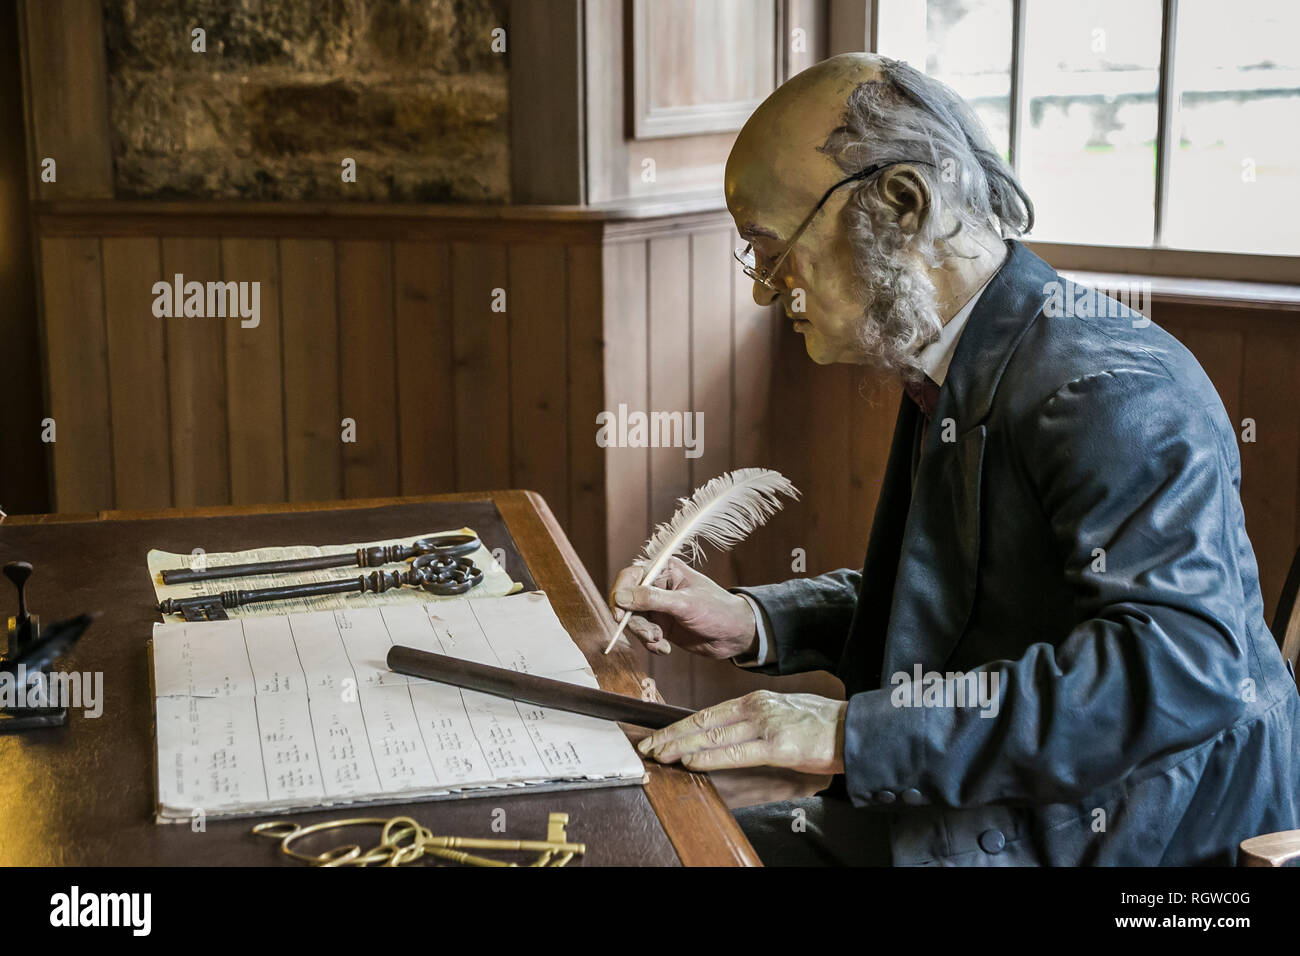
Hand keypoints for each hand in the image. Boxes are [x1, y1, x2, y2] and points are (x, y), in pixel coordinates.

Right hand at [610, 557, 757, 657]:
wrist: (735, 636)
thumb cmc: (716, 611)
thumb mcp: (684, 604)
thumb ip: (652, 599)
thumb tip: (620, 597)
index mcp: (664, 570)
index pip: (631, 576)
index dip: (621, 594)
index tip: (620, 615)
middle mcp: (658, 586)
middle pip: (628, 602)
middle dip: (636, 622)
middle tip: (651, 635)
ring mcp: (658, 607)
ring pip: (634, 621)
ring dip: (644, 635)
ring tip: (660, 642)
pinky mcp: (661, 625)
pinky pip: (643, 635)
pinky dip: (651, 644)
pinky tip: (665, 649)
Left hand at [637, 690, 847, 774]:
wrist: (856, 730)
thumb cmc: (821, 727)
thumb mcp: (781, 715)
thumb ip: (752, 723)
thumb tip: (723, 737)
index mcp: (756, 701)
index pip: (707, 713)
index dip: (679, 726)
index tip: (658, 736)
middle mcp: (756, 708)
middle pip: (704, 723)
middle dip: (671, 736)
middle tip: (647, 746)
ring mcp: (767, 726)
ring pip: (714, 736)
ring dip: (682, 747)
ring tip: (659, 755)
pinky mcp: (779, 746)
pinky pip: (737, 753)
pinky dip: (711, 757)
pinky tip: (692, 762)